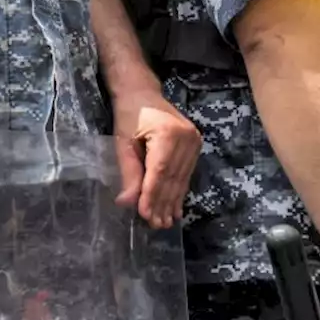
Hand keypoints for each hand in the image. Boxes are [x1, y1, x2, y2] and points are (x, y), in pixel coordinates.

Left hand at [111, 87, 201, 229]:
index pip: (159, 172)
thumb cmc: (128, 116)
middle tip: (156, 225)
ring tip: (165, 222)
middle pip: (172, 178)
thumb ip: (128, 172)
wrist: (142, 93)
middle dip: (163, 203)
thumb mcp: (123, 143)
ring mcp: (194, 141)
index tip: (145, 215)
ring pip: (181, 178)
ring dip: (172, 201)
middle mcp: (186, 138)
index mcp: (167, 134)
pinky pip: (186, 173)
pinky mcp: (196, 144)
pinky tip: (176, 208)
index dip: (152, 196)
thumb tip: (127, 202)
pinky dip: (179, 191)